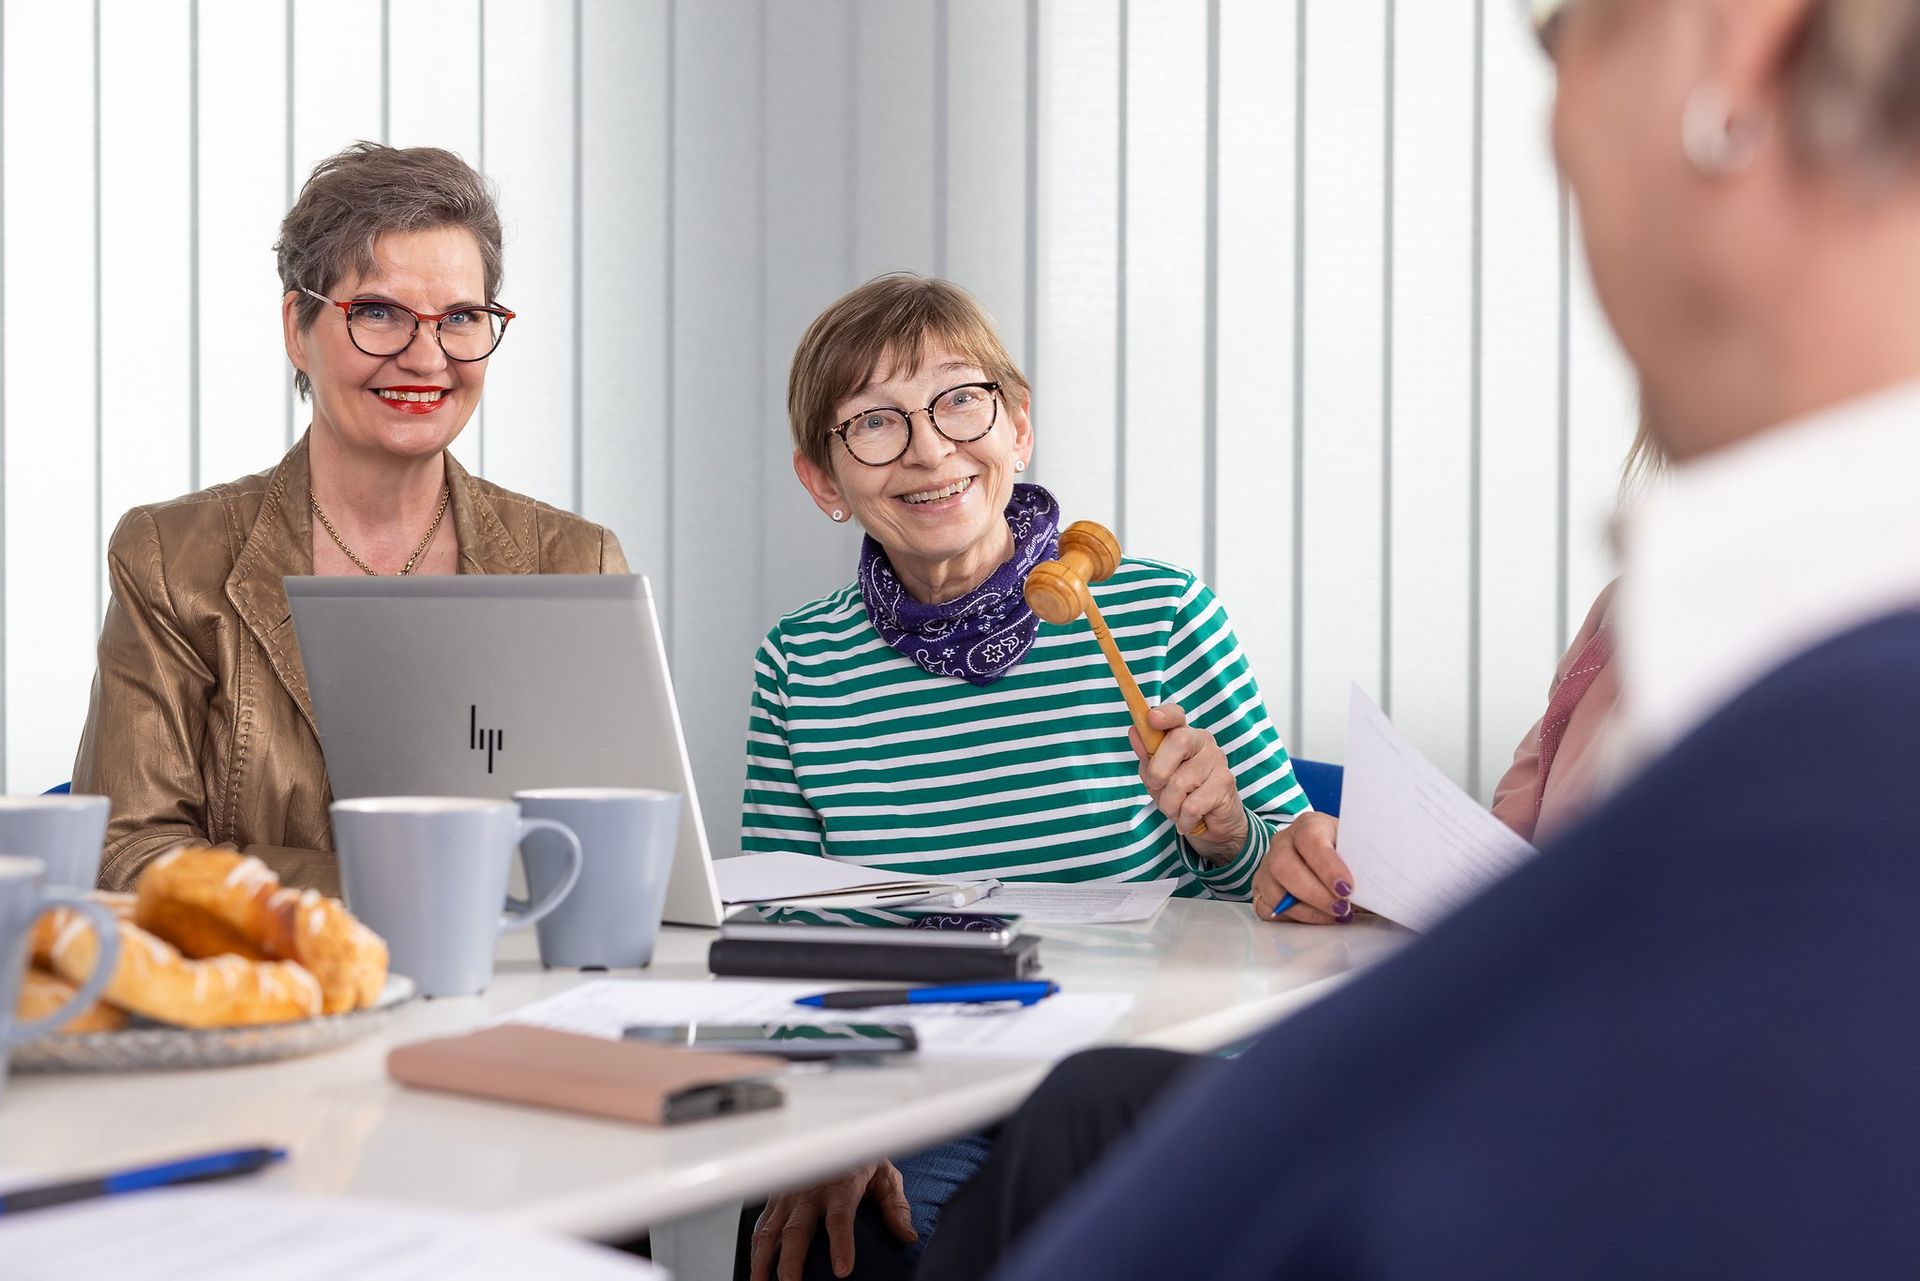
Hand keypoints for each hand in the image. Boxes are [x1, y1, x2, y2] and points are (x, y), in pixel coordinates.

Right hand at [750, 1160, 916, 1280]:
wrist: (833, 1133)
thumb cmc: (859, 1157)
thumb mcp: (885, 1175)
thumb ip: (895, 1206)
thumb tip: (906, 1235)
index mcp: (841, 1184)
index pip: (839, 1217)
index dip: (841, 1244)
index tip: (843, 1270)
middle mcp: (810, 1190)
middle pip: (797, 1229)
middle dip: (792, 1261)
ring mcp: (789, 1195)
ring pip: (771, 1230)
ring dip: (764, 1260)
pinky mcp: (775, 1199)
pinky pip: (761, 1226)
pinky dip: (755, 1250)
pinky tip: (757, 1268)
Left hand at [1129, 703, 1248, 859]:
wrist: (1213, 823)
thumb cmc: (1182, 794)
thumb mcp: (1157, 776)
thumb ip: (1147, 755)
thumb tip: (1134, 731)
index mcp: (1183, 734)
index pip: (1176, 716)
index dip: (1164, 714)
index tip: (1152, 718)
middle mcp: (1203, 742)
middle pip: (1178, 741)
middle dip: (1158, 772)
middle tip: (1158, 788)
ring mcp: (1217, 760)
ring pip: (1180, 782)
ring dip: (1170, 804)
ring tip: (1177, 809)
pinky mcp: (1225, 783)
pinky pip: (1192, 805)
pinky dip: (1183, 818)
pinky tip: (1188, 818)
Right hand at [1251, 811, 1353, 923]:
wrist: (1331, 857)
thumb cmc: (1347, 853)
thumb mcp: (1358, 850)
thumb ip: (1364, 864)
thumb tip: (1373, 891)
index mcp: (1309, 825)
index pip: (1311, 840)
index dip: (1328, 867)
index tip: (1346, 889)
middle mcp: (1284, 841)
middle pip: (1284, 866)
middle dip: (1314, 894)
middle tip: (1340, 908)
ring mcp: (1268, 864)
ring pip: (1273, 890)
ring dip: (1304, 911)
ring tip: (1331, 917)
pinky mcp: (1261, 887)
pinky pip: (1265, 907)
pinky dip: (1290, 918)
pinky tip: (1313, 917)